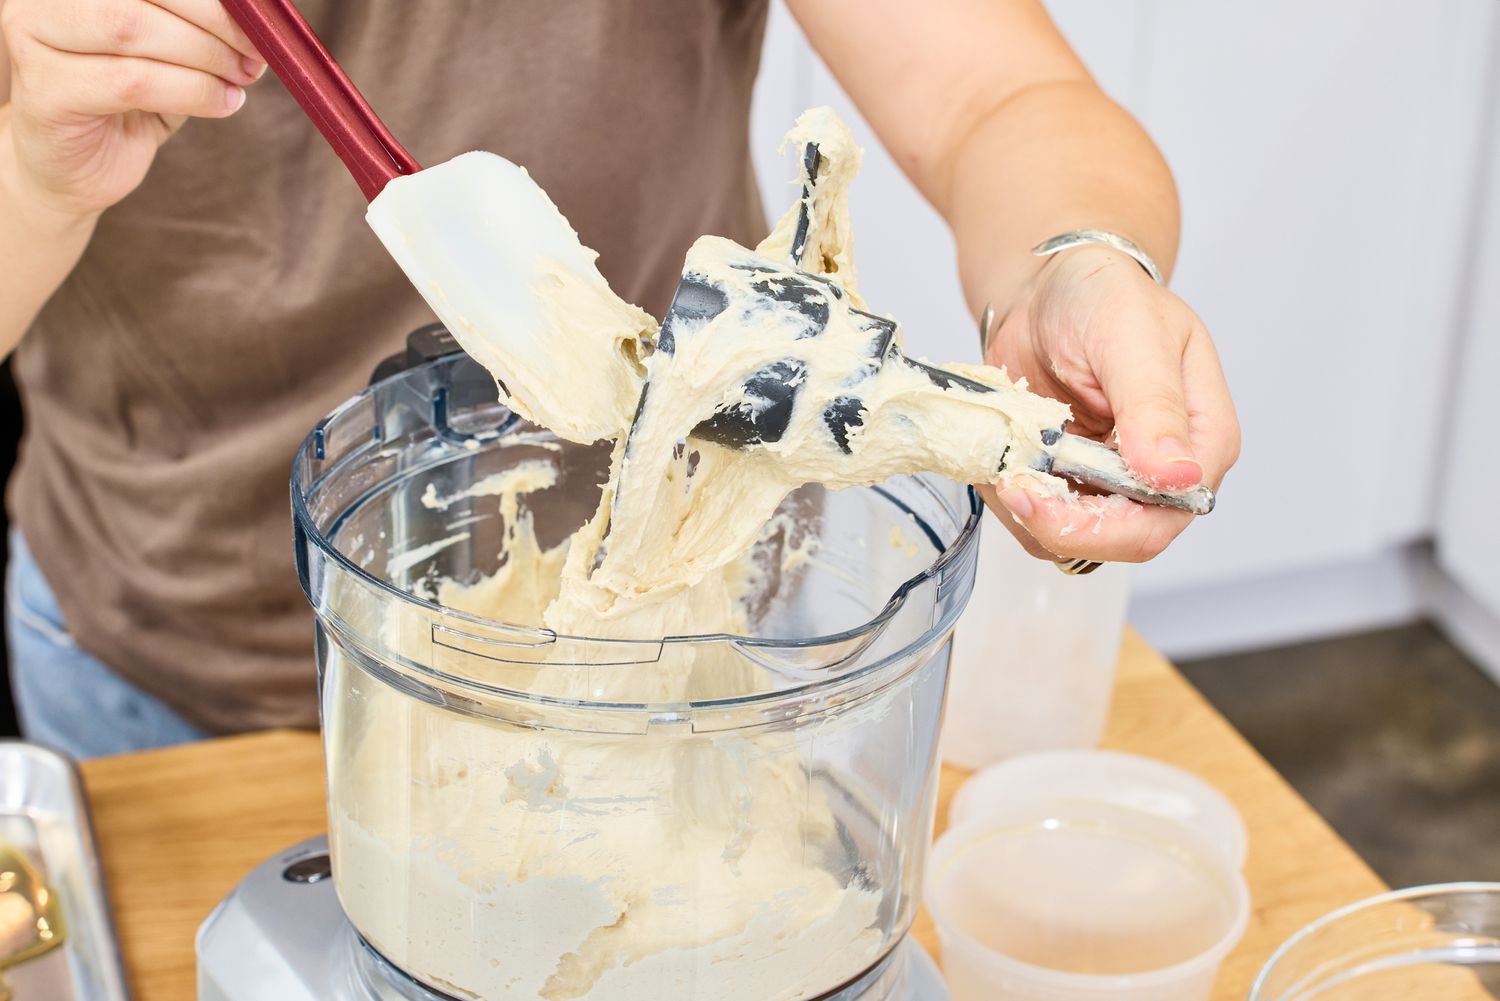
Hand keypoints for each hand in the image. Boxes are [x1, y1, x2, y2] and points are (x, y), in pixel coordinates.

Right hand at [0, 0, 263, 219]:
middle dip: (214, 23)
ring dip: (205, 59)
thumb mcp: (168, 50)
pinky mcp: (45, 91)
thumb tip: (260, 14)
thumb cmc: (124, 100)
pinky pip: (131, 83)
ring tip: (238, 81)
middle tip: (255, 54)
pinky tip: (222, 104)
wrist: (71, 167)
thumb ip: (198, 25)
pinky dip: (192, 93)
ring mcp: (34, 39)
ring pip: (134, 31)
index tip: (261, 19)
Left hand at [981, 244, 1239, 562]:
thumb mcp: (1132, 335)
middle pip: (1122, 540)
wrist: (1049, 290)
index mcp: (1202, 439)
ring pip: (1072, 540)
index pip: (1169, 512)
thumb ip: (1153, 404)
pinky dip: (1008, 497)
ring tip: (1002, 455)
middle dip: (1059, 523)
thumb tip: (1176, 474)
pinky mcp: (1069, 486)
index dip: (1108, 525)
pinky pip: (1036, 521)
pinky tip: (999, 456)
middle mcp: (1163, 473)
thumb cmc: (1104, 296)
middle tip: (1011, 483)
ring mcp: (1113, 484)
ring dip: (1025, 509)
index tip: (1045, 496)